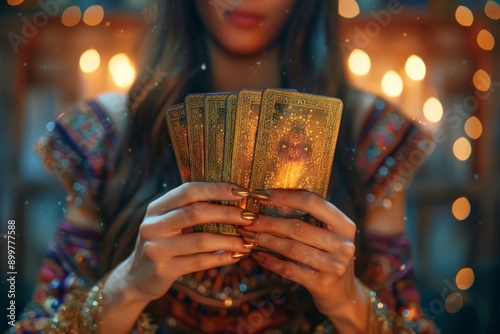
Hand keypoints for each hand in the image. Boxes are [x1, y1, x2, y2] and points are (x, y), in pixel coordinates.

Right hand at [101, 182, 254, 332]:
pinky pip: (200, 262)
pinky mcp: (163, 270)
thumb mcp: (167, 222)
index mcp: (156, 208)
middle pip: (196, 213)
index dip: (216, 189)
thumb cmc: (162, 244)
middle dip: (228, 213)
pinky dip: (222, 257)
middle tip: (250, 217)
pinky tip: (236, 255)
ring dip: (230, 239)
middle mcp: (152, 225)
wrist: (136, 278)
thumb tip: (232, 197)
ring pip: (201, 240)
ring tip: (248, 240)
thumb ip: (189, 209)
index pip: (188, 190)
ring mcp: (155, 249)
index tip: (242, 191)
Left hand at [239, 189, 367, 330]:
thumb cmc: (329, 256)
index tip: (261, 194)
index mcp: (345, 225)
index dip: (285, 196)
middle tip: (247, 219)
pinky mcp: (322, 284)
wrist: (344, 295)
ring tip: (248, 235)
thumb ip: (310, 218)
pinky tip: (258, 256)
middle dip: (268, 222)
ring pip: (291, 248)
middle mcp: (344, 244)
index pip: (312, 202)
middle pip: (297, 227)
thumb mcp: (329, 235)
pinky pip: (289, 269)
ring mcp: (335, 266)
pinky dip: (271, 262)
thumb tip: (270, 198)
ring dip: (265, 240)